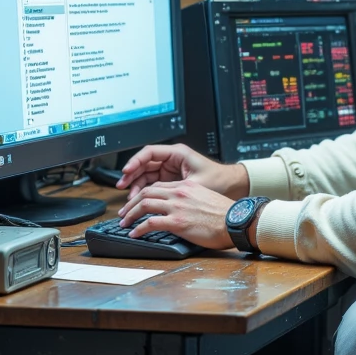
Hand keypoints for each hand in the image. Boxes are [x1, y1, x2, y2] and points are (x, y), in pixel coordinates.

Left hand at [118, 179, 237, 248]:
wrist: (236, 222)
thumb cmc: (226, 215)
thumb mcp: (206, 198)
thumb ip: (190, 200)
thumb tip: (182, 209)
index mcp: (186, 186)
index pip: (158, 186)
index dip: (144, 194)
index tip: (138, 203)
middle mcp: (179, 193)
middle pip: (146, 192)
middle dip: (131, 203)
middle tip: (124, 212)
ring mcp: (177, 207)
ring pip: (144, 204)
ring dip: (130, 214)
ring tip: (124, 223)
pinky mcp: (177, 222)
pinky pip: (150, 223)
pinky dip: (138, 228)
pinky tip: (134, 233)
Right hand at [119, 144, 247, 207]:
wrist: (234, 187)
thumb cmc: (220, 180)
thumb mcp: (197, 184)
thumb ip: (177, 188)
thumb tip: (157, 196)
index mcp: (178, 153)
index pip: (149, 153)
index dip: (135, 162)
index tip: (127, 172)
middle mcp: (172, 160)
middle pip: (144, 164)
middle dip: (132, 176)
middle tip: (122, 187)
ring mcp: (171, 170)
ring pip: (147, 175)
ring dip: (136, 186)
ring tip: (128, 198)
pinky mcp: (172, 181)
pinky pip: (153, 184)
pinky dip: (145, 192)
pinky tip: (139, 201)